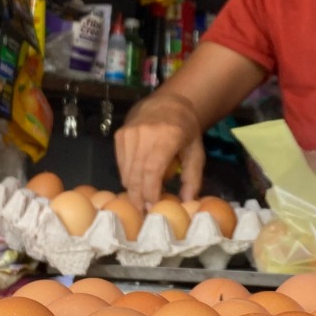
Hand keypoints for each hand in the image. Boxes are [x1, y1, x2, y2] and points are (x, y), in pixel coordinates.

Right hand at [116, 91, 205, 208]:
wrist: (167, 102)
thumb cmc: (185, 129)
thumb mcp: (196, 151)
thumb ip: (192, 178)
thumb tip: (186, 202)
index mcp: (166, 136)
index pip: (152, 171)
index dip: (150, 192)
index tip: (153, 208)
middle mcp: (144, 134)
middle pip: (136, 175)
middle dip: (139, 197)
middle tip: (145, 213)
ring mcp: (128, 134)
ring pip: (125, 172)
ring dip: (133, 189)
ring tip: (142, 200)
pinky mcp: (119, 136)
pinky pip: (121, 164)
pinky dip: (128, 177)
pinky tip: (137, 184)